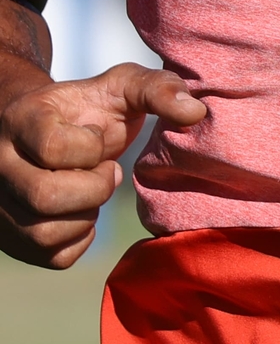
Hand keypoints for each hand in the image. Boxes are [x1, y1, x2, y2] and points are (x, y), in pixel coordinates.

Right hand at [0, 64, 205, 268]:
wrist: (46, 129)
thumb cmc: (90, 108)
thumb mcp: (122, 86)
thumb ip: (158, 89)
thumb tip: (196, 112)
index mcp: (22, 119)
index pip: (53, 147)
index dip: (91, 148)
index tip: (100, 137)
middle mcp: (0, 162)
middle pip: (44, 196)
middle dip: (94, 188)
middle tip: (109, 170)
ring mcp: (2, 203)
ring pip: (44, 233)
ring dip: (87, 215)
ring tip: (92, 188)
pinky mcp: (13, 237)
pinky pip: (52, 257)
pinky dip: (80, 240)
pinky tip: (83, 211)